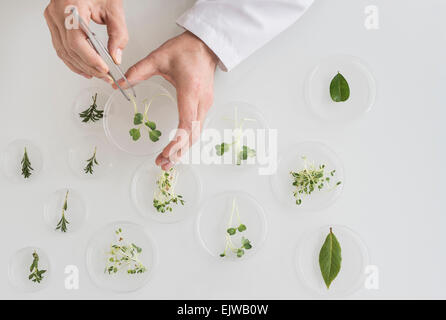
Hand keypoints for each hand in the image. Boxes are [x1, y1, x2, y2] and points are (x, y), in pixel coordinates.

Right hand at [44, 0, 127, 82]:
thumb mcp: (113, 8)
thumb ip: (118, 34)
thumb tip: (116, 57)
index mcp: (71, 6)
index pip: (77, 41)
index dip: (90, 59)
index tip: (104, 69)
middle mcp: (58, 12)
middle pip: (70, 49)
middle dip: (89, 66)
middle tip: (106, 76)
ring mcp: (53, 17)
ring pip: (63, 51)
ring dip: (81, 67)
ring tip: (97, 75)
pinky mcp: (54, 22)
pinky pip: (60, 46)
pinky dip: (73, 60)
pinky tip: (84, 68)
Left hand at [115, 31, 217, 169]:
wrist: (206, 44)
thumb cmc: (186, 50)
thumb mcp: (158, 57)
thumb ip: (138, 72)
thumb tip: (119, 84)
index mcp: (190, 92)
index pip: (186, 125)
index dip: (176, 143)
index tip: (165, 154)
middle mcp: (201, 102)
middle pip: (192, 135)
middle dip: (178, 152)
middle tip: (161, 164)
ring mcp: (206, 104)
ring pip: (197, 134)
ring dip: (183, 149)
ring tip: (168, 160)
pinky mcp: (205, 105)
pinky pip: (198, 127)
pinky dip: (188, 140)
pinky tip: (178, 146)